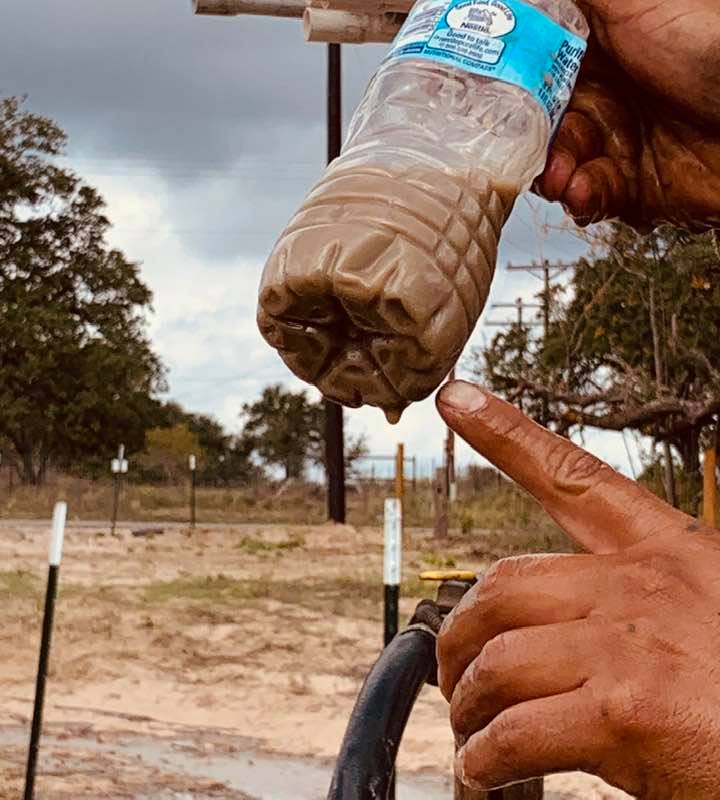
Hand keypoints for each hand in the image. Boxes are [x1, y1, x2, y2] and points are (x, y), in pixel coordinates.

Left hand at [436, 379, 719, 797]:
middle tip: (454, 671)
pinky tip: (489, 772)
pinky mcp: (627, 712)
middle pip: (506, 582)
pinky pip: (519, 730)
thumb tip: (571, 631)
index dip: (506, 432)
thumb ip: (645, 609)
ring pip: (500, 656)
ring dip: (471, 700)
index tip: (457, 398)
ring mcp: (633, 644)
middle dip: (463, 630)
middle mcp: (644, 584)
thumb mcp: (712, 615)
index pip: (573, 476)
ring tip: (472, 728)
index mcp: (672, 551)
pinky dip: (490, 757)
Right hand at [488, 0, 719, 230]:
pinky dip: (581, 198)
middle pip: (533, 113)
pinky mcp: (632, 184)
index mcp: (599, 36)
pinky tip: (587, 191)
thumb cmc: (714, 44)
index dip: (498, 65)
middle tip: (515, 139)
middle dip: (521, 131)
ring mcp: (617, 137)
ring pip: (554, 159)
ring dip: (550, 170)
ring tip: (561, 175)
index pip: (529, 51)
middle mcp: (605, 86)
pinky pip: (587, 195)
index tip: (469, 76)